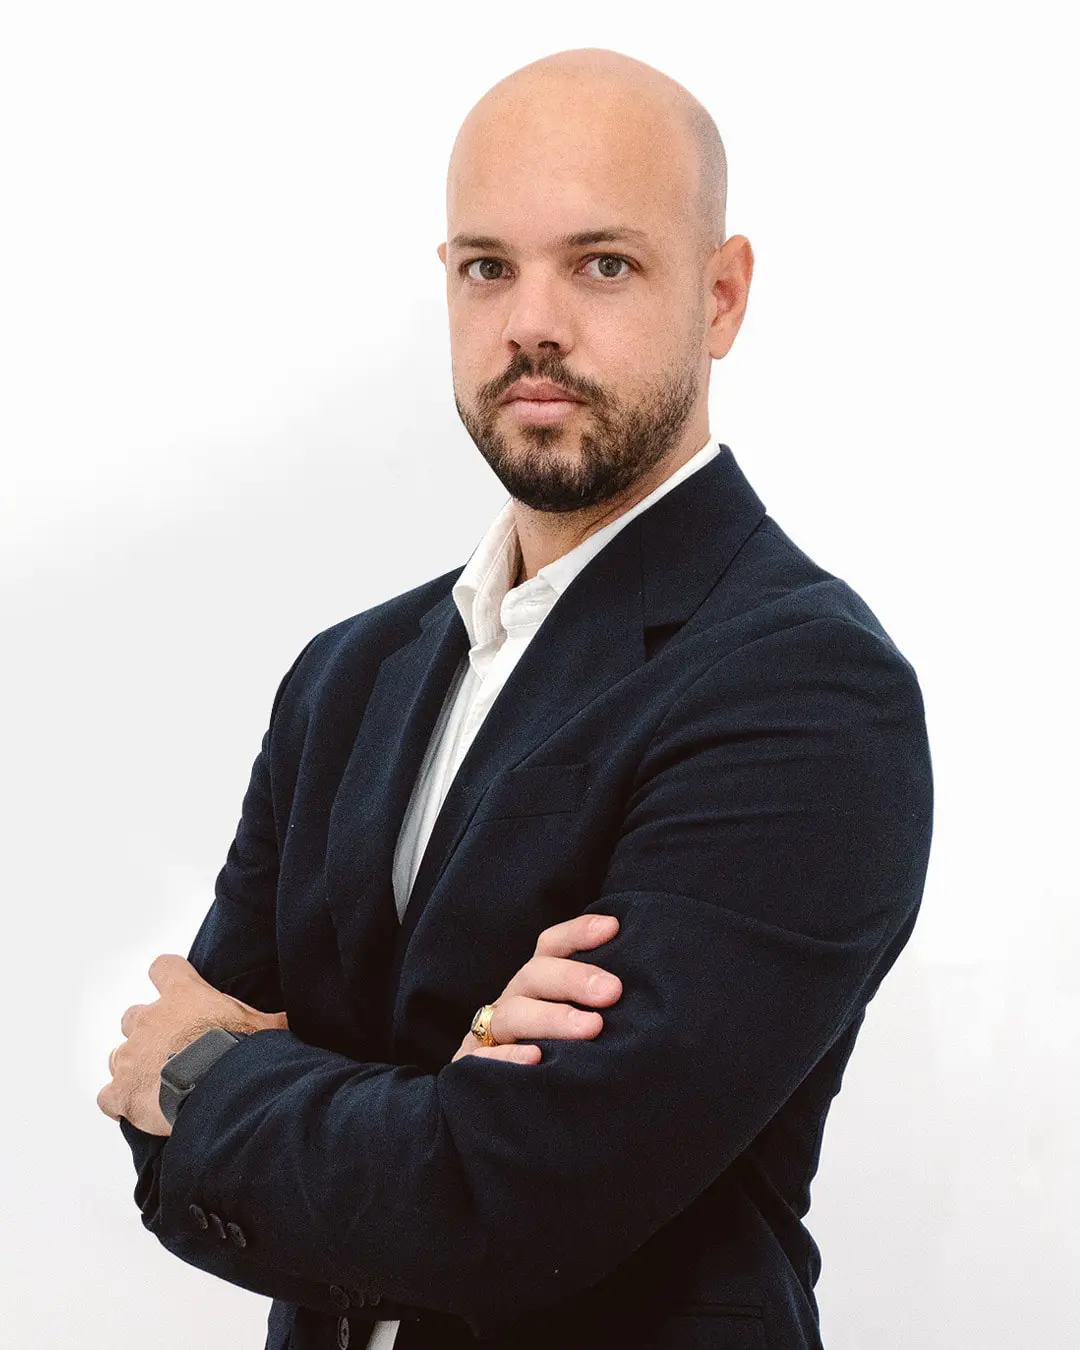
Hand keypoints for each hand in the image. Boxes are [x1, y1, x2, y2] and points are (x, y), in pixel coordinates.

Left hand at [96, 954, 288, 1134]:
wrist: (218, 1088)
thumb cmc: (242, 1051)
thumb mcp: (268, 1028)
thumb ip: (274, 1022)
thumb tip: (295, 1021)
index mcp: (183, 995)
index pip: (164, 968)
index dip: (168, 977)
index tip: (176, 990)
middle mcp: (150, 1019)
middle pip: (133, 1016)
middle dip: (147, 1031)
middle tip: (170, 1050)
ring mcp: (130, 1056)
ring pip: (117, 1055)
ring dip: (133, 1066)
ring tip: (156, 1084)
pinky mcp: (120, 1092)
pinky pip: (107, 1096)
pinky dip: (119, 1102)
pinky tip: (137, 1110)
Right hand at [452, 914, 621, 1064]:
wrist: (505, 1112)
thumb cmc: (558, 1059)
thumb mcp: (578, 1025)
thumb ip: (598, 1005)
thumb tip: (634, 989)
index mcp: (537, 986)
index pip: (551, 947)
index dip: (578, 934)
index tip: (612, 928)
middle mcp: (513, 1002)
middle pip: (535, 976)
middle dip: (574, 978)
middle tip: (612, 991)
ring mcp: (490, 1036)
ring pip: (513, 1015)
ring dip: (552, 1018)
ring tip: (592, 1028)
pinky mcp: (471, 1070)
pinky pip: (483, 1060)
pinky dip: (509, 1057)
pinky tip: (535, 1058)